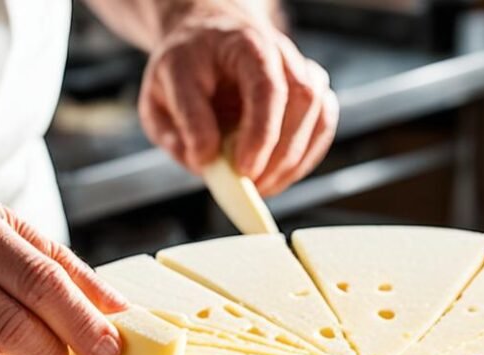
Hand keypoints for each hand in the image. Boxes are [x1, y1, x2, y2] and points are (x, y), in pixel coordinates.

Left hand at [138, 2, 337, 194]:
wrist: (207, 40)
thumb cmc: (184, 67)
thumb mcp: (160, 92)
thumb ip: (178, 127)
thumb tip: (204, 162)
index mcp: (243, 44)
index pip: (266, 87)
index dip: (260, 133)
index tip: (243, 169)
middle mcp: (279, 52)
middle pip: (301, 100)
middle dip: (279, 154)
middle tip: (251, 186)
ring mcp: (300, 70)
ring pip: (319, 113)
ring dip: (294, 160)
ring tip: (262, 186)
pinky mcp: (311, 91)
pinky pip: (323, 125)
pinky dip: (305, 157)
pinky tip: (278, 175)